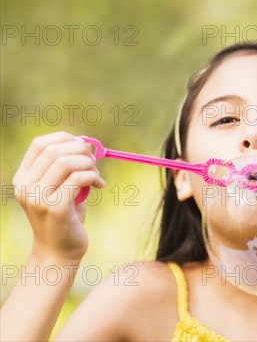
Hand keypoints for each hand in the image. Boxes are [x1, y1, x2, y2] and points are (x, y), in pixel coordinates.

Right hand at [12, 131, 105, 263]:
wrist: (59, 251)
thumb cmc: (64, 217)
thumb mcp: (61, 188)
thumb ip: (68, 166)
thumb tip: (86, 142)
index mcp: (23, 179)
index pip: (40, 144)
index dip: (65, 138)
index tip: (83, 146)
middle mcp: (26, 187)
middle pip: (55, 150)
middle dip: (82, 151)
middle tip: (94, 162)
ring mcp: (38, 198)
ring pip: (67, 162)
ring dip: (89, 164)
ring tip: (96, 176)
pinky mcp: (55, 208)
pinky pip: (79, 178)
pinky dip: (93, 177)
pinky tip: (99, 185)